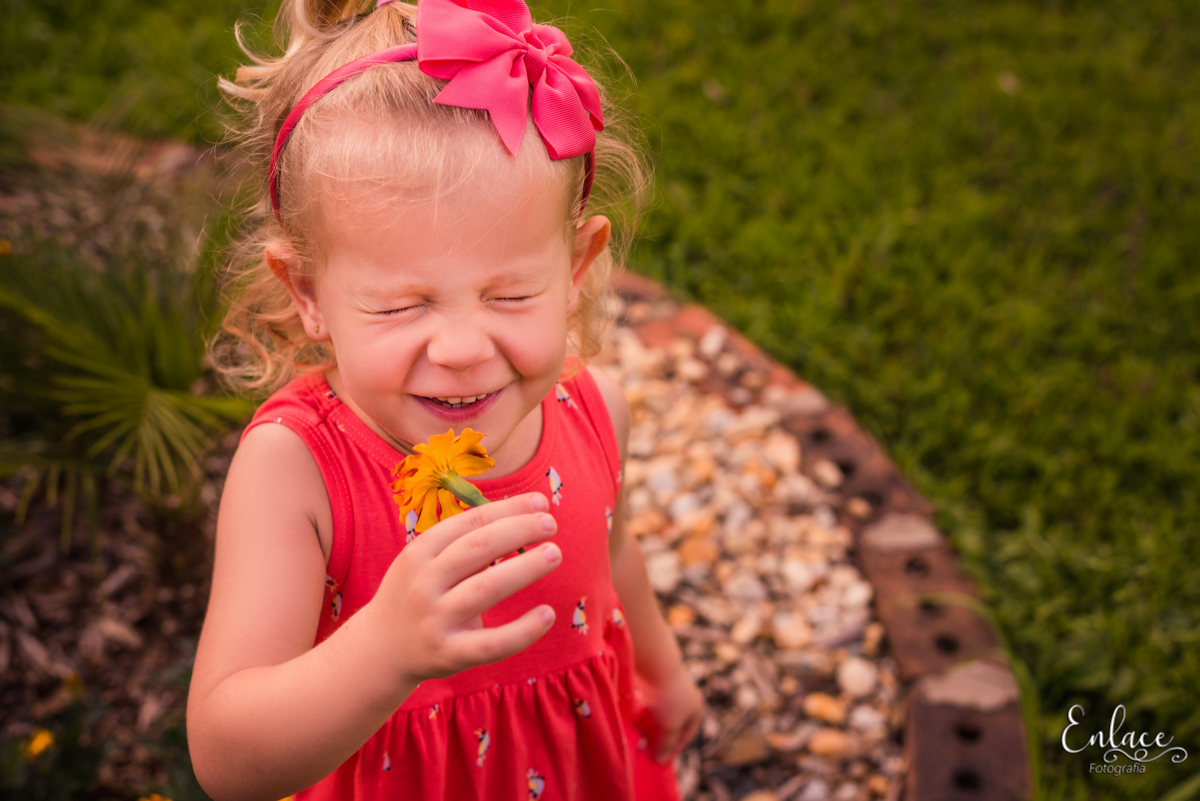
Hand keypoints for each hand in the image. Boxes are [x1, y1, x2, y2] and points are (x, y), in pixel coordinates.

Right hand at [365, 492, 560, 687]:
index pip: (469, 522)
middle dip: (520, 529)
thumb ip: (465, 543)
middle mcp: (424, 583)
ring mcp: (435, 620)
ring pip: (488, 588)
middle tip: (551, 523)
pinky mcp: (449, 654)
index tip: (541, 503)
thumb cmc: (416, 594)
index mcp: (419, 552)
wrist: (380, 650)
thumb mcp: (425, 562)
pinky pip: (493, 643)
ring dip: (526, 567)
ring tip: (555, 553)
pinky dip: (524, 630)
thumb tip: (523, 517)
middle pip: (479, 547)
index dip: (509, 509)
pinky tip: (547, 614)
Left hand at [635, 664, 704, 764]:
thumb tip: (661, 761)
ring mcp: (670, 689)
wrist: (655, 666)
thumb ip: (666, 744)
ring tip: (637, 734)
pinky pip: (650, 703)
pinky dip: (643, 712)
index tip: (661, 757)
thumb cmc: (668, 698)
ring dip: (650, 724)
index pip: (687, 734)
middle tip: (647, 747)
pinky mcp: (655, 682)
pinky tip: (634, 718)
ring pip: (659, 713)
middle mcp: (686, 697)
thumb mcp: (670, 726)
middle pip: (673, 723)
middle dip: (660, 736)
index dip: (675, 748)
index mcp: (696, 708)